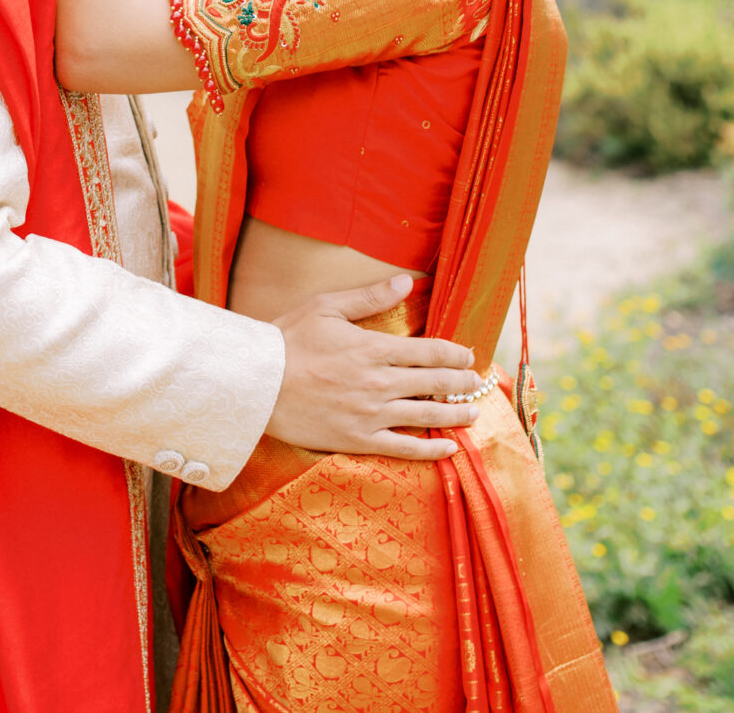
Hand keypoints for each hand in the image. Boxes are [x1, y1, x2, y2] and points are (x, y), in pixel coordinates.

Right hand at [262, 275, 484, 461]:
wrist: (257, 384)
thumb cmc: (287, 340)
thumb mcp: (327, 307)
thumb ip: (370, 297)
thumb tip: (407, 282)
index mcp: (374, 348)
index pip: (430, 351)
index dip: (455, 354)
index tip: (468, 356)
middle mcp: (380, 382)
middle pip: (435, 383)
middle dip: (462, 382)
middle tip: (477, 383)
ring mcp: (371, 414)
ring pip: (427, 416)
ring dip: (456, 414)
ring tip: (474, 413)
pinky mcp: (359, 440)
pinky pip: (404, 448)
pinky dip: (431, 450)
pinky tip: (450, 448)